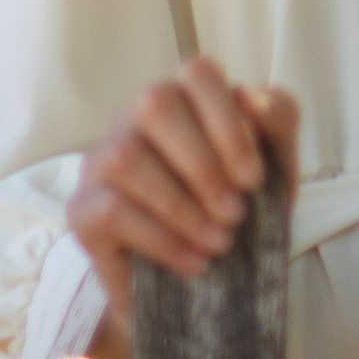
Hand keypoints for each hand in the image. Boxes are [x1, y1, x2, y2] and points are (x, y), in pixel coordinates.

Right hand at [67, 60, 299, 356]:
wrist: (201, 286)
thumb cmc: (236, 206)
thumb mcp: (274, 164)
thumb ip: (276, 119)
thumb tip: (250, 95)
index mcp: (182, 96)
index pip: (197, 73)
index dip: (227, 122)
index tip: (253, 179)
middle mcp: (133, 116)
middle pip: (155, 104)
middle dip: (203, 166)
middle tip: (235, 214)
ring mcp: (101, 159)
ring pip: (127, 158)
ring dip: (181, 206)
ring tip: (218, 241)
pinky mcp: (82, 209)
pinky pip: (111, 211)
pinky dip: (161, 240)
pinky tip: (193, 261)